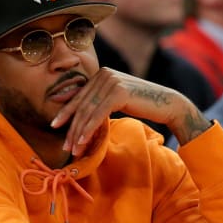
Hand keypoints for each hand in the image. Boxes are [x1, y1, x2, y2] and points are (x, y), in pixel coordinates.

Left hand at [51, 67, 210, 155]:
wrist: (167, 103)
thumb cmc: (142, 104)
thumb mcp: (116, 100)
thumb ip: (99, 101)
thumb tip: (81, 115)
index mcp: (101, 74)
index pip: (79, 96)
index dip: (66, 112)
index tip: (55, 126)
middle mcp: (104, 74)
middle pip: (82, 105)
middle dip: (71, 127)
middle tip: (64, 145)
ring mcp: (111, 82)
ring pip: (88, 111)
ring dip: (78, 133)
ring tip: (73, 149)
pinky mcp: (118, 92)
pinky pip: (98, 114)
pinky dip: (88, 130)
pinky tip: (83, 142)